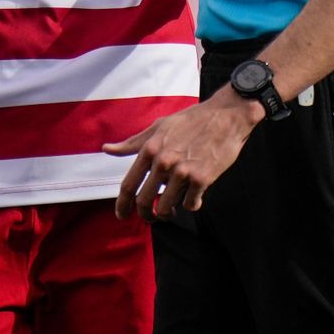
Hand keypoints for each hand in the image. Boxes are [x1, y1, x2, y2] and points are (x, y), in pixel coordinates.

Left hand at [104, 87, 261, 220]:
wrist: (226, 116)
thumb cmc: (192, 120)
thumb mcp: (159, 126)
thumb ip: (133, 142)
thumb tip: (107, 149)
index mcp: (150, 148)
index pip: (128, 184)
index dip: (122, 204)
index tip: (122, 215)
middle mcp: (163, 161)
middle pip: (144, 202)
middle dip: (146, 214)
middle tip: (151, 216)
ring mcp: (182, 171)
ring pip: (166, 208)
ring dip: (168, 213)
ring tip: (173, 208)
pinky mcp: (202, 179)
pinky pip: (190, 205)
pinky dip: (191, 205)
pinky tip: (194, 197)